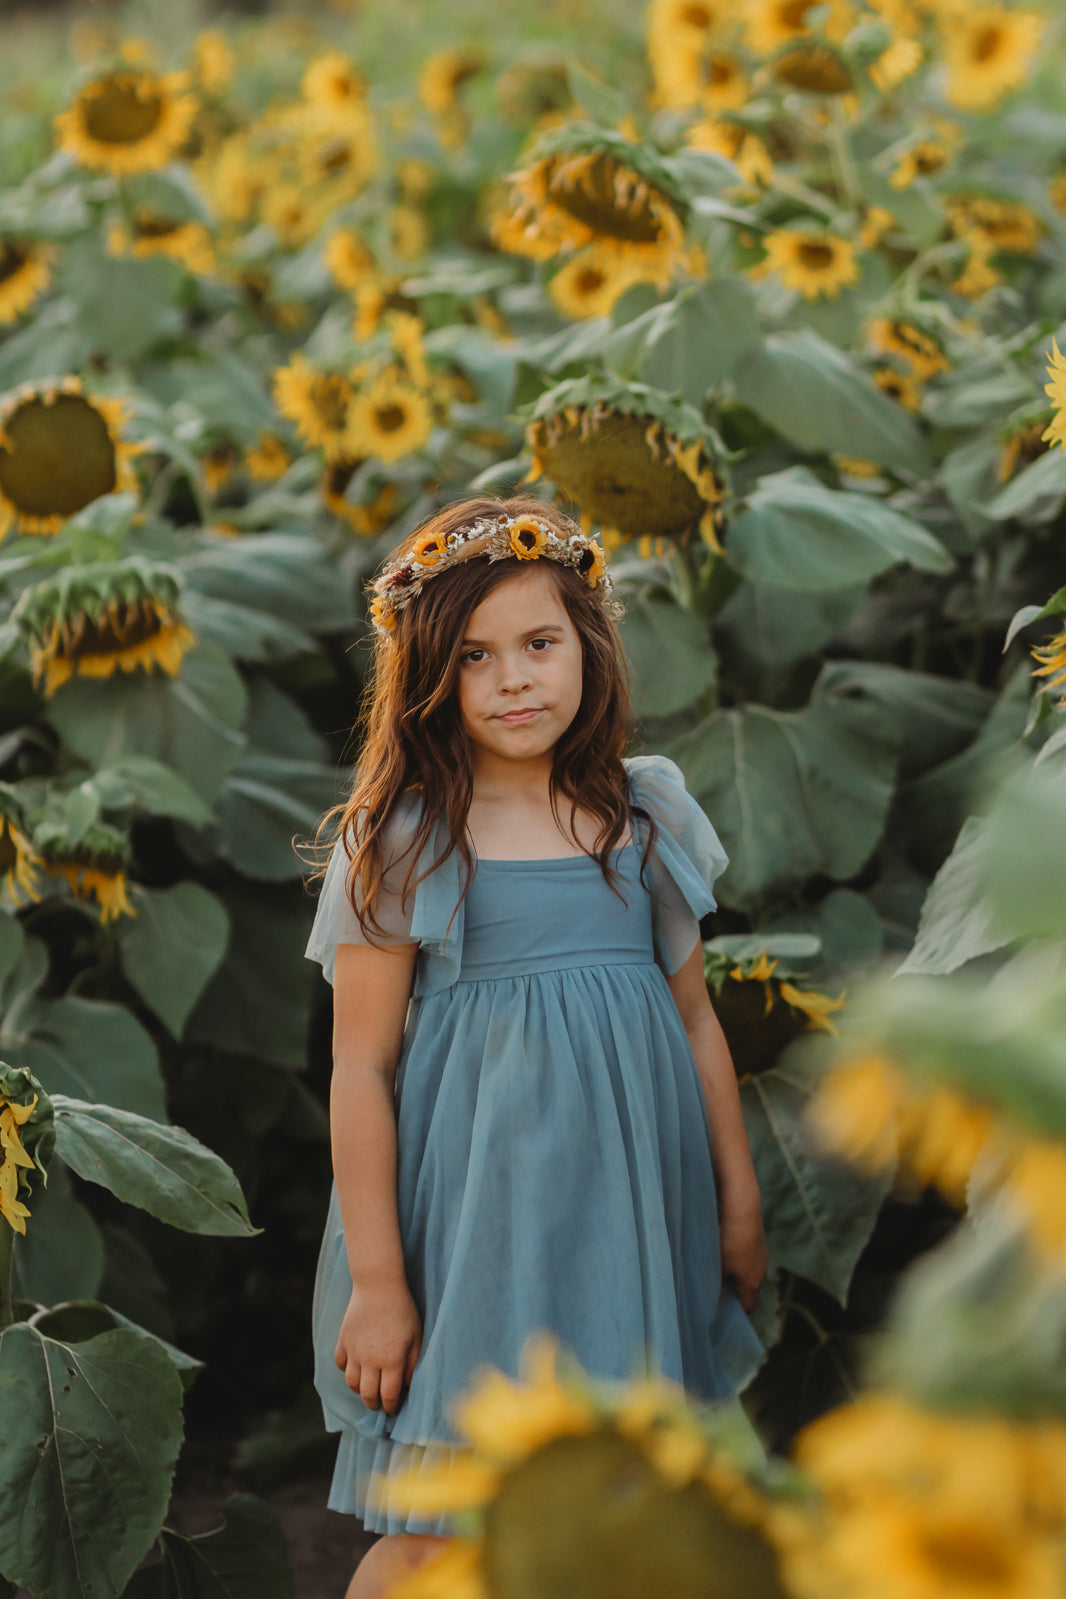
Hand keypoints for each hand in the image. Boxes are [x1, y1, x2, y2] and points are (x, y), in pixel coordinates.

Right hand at [334, 1278, 422, 1415]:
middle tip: (379, 1405)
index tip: (394, 1410)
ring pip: (351, 1383)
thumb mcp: (416, 1336)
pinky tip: (355, 1368)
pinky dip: (346, 1370)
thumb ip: (413, 1364)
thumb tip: (407, 1387)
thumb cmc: (403, 1310)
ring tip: (368, 1389)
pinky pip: (340, 1364)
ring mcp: (353, 1350)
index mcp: (392, 1360)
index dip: (392, 1407)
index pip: (389, 1395)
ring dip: (359, 1390)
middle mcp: (370, 1359)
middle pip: (367, 1394)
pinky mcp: (343, 1340)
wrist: (378, 1285)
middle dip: (374, 1404)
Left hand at [719, 1202, 768, 1314]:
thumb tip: (707, 1293)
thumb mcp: (715, 1266)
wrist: (742, 1209)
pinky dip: (739, 1255)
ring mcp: (761, 1255)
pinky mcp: (759, 1240)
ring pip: (748, 1271)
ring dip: (735, 1271)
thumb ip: (713, 1283)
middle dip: (733, 1290)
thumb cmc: (727, 1242)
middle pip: (748, 1289)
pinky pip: (748, 1255)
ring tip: (718, 1262)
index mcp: (751, 1284)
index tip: (721, 1309)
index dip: (735, 1312)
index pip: (748, 1307)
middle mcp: (760, 1272)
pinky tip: (725, 1244)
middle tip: (715, 1285)